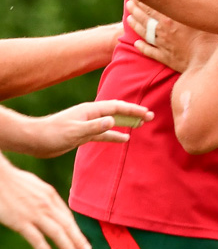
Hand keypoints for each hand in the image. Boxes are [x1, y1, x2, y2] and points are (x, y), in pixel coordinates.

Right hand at [0, 157, 87, 248]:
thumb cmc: (13, 181)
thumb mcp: (35, 186)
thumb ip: (45, 197)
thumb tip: (52, 205)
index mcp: (50, 195)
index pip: (67, 215)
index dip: (75, 228)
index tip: (82, 237)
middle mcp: (46, 204)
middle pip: (67, 224)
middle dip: (78, 238)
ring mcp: (34, 213)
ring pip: (57, 232)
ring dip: (68, 245)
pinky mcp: (21, 221)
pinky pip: (36, 238)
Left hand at [9, 100, 152, 157]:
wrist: (34, 140)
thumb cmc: (52, 134)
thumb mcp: (75, 130)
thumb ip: (95, 126)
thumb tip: (113, 120)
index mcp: (91, 110)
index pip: (117, 107)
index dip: (133, 109)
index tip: (148, 114)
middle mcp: (91, 115)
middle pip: (117, 112)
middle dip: (134, 113)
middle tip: (151, 117)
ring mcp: (88, 124)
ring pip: (112, 122)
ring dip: (127, 123)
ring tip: (141, 125)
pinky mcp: (84, 134)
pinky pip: (105, 134)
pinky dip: (115, 135)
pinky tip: (124, 139)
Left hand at [127, 0, 210, 71]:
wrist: (207, 64)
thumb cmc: (212, 40)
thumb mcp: (207, 18)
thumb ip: (202, 7)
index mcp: (172, 18)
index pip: (152, 4)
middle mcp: (164, 29)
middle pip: (145, 17)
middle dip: (136, 9)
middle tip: (129, 2)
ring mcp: (163, 44)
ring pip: (144, 32)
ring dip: (135, 25)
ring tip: (129, 18)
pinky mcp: (165, 58)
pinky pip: (149, 51)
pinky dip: (142, 47)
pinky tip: (137, 43)